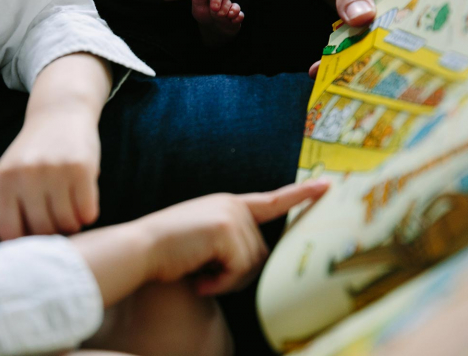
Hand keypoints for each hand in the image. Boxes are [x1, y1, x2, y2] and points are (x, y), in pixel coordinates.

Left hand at [0, 107, 100, 238]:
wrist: (61, 112)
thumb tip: (24, 252)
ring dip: (73, 224)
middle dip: (54, 232)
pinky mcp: (81, 169)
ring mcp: (54, 171)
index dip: (25, 243)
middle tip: (60, 224)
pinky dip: (89, 214)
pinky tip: (85, 203)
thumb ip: (13, 205)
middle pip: (42, 229)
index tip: (37, 241)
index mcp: (4, 180)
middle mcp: (27, 176)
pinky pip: (88, 211)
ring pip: (67, 222)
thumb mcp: (14, 172)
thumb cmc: (37, 151)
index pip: (10, 232)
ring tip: (72, 212)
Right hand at [139, 179, 329, 295]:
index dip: (301, 195)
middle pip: (262, 253)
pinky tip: (199, 281)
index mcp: (229, 204)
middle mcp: (233, 205)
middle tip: (207, 277)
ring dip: (227, 280)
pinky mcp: (225, 230)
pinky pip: (238, 270)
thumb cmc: (168, 251)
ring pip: (252, 264)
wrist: (140, 248)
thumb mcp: (205, 240)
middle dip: (237, 274)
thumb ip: (233, 242)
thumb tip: (259, 262)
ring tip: (200, 276)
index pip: (272, 200)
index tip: (327, 185)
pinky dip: (220, 284)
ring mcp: (231, 215)